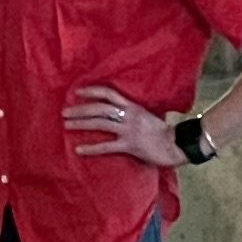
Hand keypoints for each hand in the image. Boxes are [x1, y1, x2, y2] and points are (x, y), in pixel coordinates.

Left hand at [64, 85, 184, 166]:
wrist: (177, 144)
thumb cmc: (162, 132)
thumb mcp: (146, 115)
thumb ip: (131, 112)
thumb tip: (115, 112)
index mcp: (133, 106)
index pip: (109, 93)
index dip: (92, 91)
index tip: (76, 92)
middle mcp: (129, 115)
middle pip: (99, 108)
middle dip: (80, 109)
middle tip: (64, 112)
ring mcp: (129, 130)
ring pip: (100, 123)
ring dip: (81, 123)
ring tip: (66, 125)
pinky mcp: (130, 145)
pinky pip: (107, 146)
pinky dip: (91, 148)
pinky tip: (79, 150)